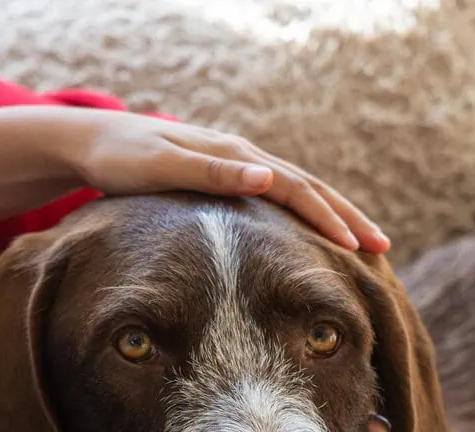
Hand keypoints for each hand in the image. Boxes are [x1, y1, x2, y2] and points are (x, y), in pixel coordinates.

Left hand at [76, 113, 390, 253]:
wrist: (92, 142)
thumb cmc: (122, 160)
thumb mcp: (162, 166)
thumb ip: (214, 173)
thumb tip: (268, 177)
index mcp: (234, 155)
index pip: (295, 188)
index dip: (329, 217)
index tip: (357, 246)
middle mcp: (243, 156)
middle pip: (309, 187)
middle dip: (347, 217)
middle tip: (381, 247)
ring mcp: (237, 164)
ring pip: (299, 190)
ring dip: (334, 214)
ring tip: (363, 241)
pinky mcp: (228, 174)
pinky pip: (280, 195)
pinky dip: (307, 211)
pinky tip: (317, 230)